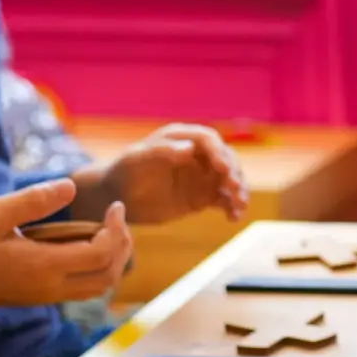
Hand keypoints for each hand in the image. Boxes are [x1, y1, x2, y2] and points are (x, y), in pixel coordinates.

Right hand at [0, 179, 133, 326]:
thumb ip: (33, 201)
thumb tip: (71, 187)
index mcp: (43, 266)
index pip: (100, 254)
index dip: (116, 229)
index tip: (114, 206)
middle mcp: (51, 287)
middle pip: (108, 275)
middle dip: (122, 246)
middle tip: (117, 218)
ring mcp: (47, 296)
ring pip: (98, 287)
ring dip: (113, 261)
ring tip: (108, 231)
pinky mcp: (41, 298)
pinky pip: (84, 289)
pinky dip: (98, 269)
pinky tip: (87, 244)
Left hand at [75, 124, 247, 224]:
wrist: (118, 199)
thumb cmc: (124, 173)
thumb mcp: (137, 160)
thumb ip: (161, 152)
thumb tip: (189, 148)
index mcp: (181, 138)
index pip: (208, 140)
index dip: (219, 152)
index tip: (223, 168)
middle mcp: (197, 154)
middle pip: (225, 158)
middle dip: (234, 172)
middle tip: (234, 188)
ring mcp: (201, 176)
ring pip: (229, 179)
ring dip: (238, 190)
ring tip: (238, 205)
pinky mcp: (203, 196)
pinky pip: (223, 200)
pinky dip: (232, 207)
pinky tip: (233, 218)